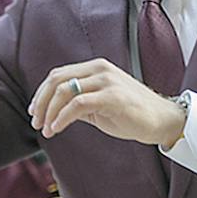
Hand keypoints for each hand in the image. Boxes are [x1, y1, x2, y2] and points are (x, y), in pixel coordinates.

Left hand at [29, 59, 186, 145]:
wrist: (162, 121)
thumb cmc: (132, 114)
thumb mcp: (99, 106)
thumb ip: (79, 103)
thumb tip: (54, 111)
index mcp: (95, 68)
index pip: (58, 75)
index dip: (42, 93)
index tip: (35, 111)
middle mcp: (99, 69)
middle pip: (57, 80)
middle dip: (41, 102)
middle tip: (36, 121)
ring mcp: (106, 81)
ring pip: (64, 91)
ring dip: (49, 111)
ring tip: (46, 129)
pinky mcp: (112, 96)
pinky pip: (78, 104)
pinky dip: (62, 117)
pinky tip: (57, 128)